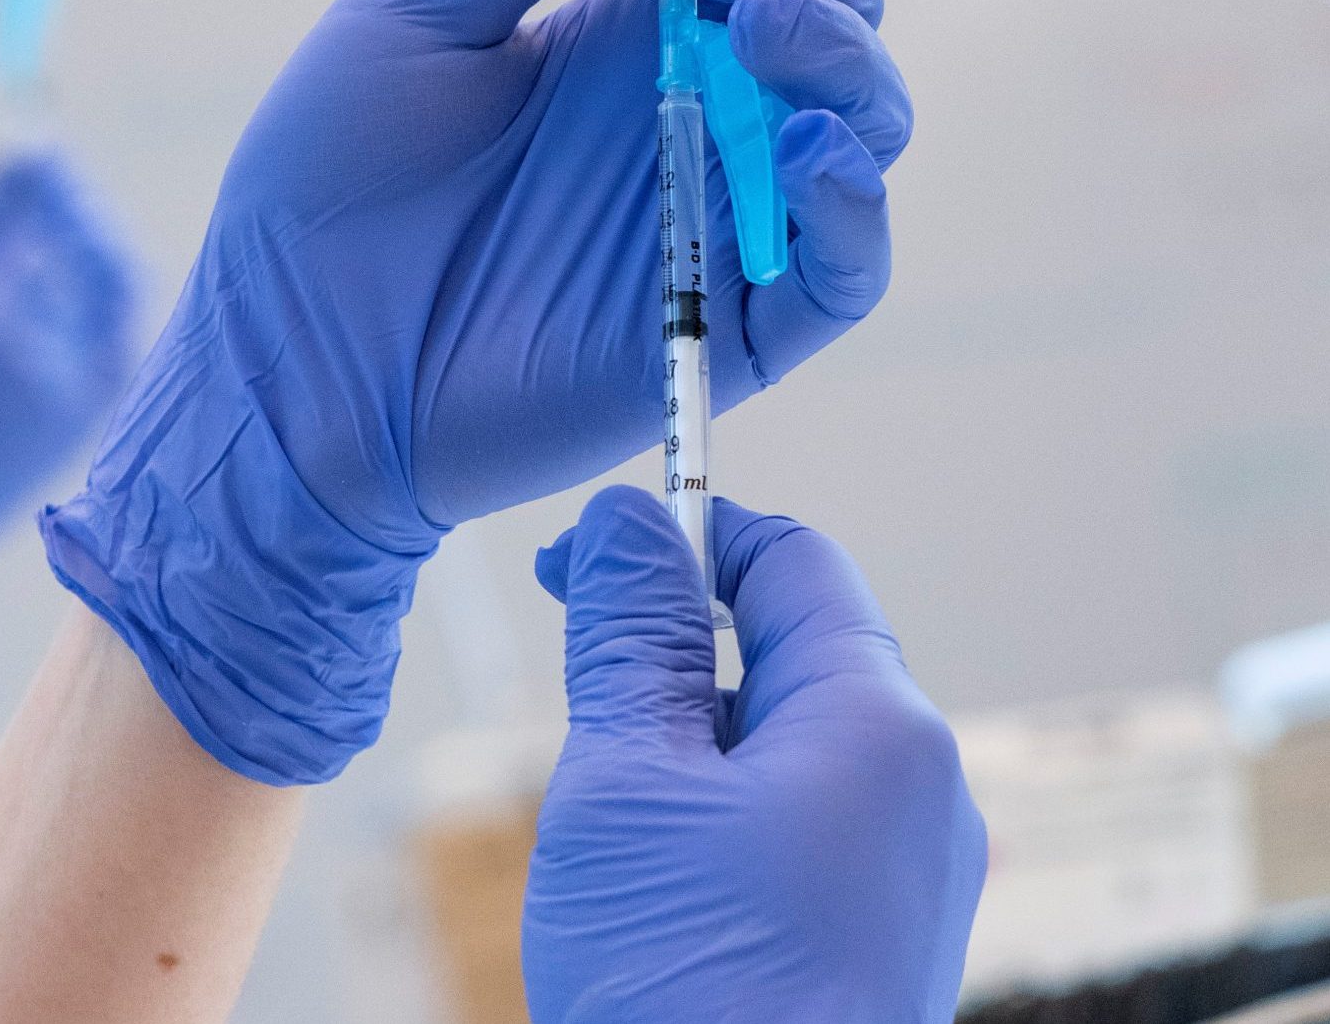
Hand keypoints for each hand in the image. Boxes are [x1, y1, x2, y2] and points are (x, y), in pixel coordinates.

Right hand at [0, 152, 137, 626]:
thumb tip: (21, 151)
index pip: (59, 218)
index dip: (57, 180)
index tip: (39, 152)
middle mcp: (54, 354)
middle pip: (106, 256)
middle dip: (83, 214)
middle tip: (51, 189)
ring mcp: (83, 393)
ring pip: (115, 300)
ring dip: (89, 259)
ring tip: (37, 246)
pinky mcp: (92, 421)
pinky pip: (108, 340)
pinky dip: (88, 307)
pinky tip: (45, 301)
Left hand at [42, 0, 909, 782]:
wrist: (287, 369)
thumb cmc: (327, 191)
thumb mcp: (418, 16)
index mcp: (629, 15)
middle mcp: (699, 100)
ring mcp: (725, 208)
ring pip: (862, 108)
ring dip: (830, 45)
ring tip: (747, 24)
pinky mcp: (735, 325)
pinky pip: (848, 261)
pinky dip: (853, 199)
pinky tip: (804, 146)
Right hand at [523, 487, 985, 1023]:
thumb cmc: (685, 990)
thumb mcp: (622, 783)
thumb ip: (626, 637)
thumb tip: (625, 522)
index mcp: (877, 726)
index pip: (790, 561)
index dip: (682, 535)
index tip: (581, 557)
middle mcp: (923, 788)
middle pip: (790, 653)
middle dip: (673, 660)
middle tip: (575, 706)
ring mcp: (914, 872)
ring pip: (786, 744)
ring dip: (687, 748)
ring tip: (615, 830)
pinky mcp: (887, 937)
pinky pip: (803, 825)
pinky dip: (720, 818)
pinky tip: (658, 886)